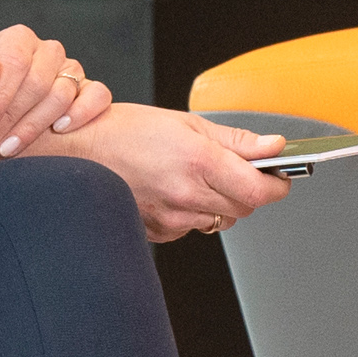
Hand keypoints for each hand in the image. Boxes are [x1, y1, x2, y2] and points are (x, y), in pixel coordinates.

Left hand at [0, 24, 102, 157]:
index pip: (15, 61)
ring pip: (64, 93)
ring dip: (36, 125)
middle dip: (12, 116)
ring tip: (10, 147)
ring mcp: (71, 70)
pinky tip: (59, 130)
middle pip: (39, 81)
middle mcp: (46, 51)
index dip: (1, 94)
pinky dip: (82, 113)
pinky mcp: (89, 91)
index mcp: (15, 40)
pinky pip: (99, 95)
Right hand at [47, 100, 291, 243]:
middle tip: (233, 169)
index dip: (277, 185)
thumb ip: (236, 140)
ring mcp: (172, 219)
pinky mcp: (159, 233)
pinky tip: (172, 189)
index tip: (279, 176)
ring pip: (218, 219)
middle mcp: (187, 195)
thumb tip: (273, 147)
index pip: (259, 190)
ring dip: (218, 201)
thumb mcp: (186, 123)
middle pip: (244, 208)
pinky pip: (192, 226)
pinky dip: (192, 211)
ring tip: (193, 175)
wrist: (77, 153)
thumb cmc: (124, 131)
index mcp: (199, 161)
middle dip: (247, 190)